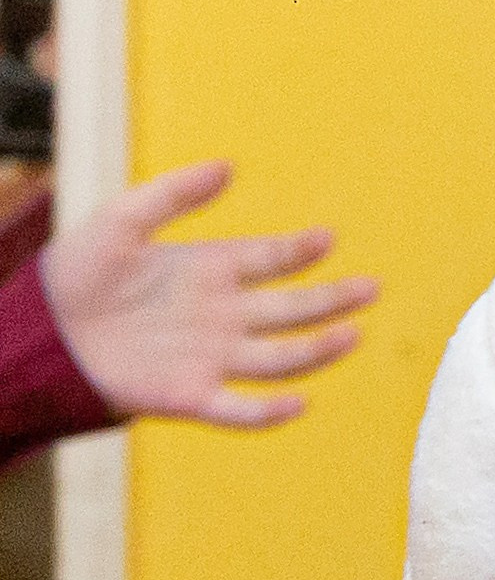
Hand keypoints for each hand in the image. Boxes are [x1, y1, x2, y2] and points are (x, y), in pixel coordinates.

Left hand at [41, 160, 377, 426]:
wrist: (39, 335)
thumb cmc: (75, 274)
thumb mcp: (122, 220)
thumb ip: (174, 193)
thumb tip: (228, 167)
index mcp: (209, 270)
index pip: (270, 260)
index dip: (300, 250)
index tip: (327, 238)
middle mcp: (220, 315)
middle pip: (290, 309)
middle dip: (332, 300)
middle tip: (370, 288)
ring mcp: (209, 357)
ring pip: (278, 358)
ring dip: (316, 349)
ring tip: (351, 335)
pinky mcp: (187, 396)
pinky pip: (237, 409)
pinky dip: (267, 412)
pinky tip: (297, 404)